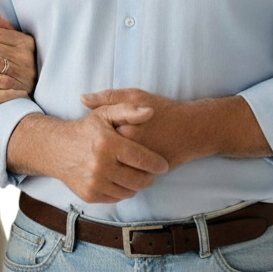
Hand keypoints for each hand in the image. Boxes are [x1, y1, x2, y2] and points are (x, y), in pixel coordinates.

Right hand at [10, 105, 168, 203]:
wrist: (57, 148)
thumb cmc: (86, 129)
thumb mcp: (105, 113)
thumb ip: (128, 111)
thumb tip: (151, 112)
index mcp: (107, 143)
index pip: (143, 160)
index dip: (158, 164)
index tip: (162, 164)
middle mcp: (100, 165)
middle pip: (139, 180)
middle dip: (149, 177)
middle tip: (149, 171)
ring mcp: (94, 182)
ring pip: (129, 191)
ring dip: (135, 184)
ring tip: (134, 173)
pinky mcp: (89, 195)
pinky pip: (116, 198)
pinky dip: (121, 191)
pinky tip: (119, 179)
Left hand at [81, 89, 262, 169]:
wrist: (190, 130)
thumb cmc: (162, 110)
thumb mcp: (134, 96)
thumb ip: (107, 97)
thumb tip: (82, 99)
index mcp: (122, 129)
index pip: (95, 138)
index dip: (95, 135)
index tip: (98, 132)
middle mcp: (130, 150)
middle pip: (104, 156)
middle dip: (101, 152)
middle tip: (105, 145)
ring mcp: (140, 165)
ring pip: (115, 169)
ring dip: (112, 164)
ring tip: (114, 155)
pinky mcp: (149, 174)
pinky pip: (128, 176)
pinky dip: (125, 172)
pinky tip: (126, 162)